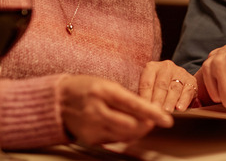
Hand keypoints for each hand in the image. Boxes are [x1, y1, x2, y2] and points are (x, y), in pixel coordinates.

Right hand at [58, 75, 173, 145]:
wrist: (58, 101)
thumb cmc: (86, 88)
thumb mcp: (105, 84)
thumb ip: (125, 97)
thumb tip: (148, 110)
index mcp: (103, 91)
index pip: (133, 104)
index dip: (152, 113)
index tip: (166, 120)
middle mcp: (97, 109)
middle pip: (131, 125)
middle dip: (147, 125)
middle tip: (154, 121)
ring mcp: (92, 126)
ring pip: (125, 135)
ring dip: (138, 131)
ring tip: (142, 123)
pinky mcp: (90, 138)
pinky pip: (114, 140)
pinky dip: (124, 135)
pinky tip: (124, 127)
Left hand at [138, 60, 196, 111]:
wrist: (177, 82)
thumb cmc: (157, 90)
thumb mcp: (149, 89)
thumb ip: (144, 97)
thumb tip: (141, 111)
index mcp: (151, 67)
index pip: (146, 83)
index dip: (145, 97)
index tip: (144, 109)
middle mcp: (166, 67)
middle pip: (161, 85)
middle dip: (158, 100)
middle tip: (156, 112)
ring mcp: (180, 72)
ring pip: (174, 88)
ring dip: (170, 101)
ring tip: (167, 112)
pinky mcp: (191, 80)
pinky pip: (188, 91)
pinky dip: (184, 100)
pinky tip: (180, 109)